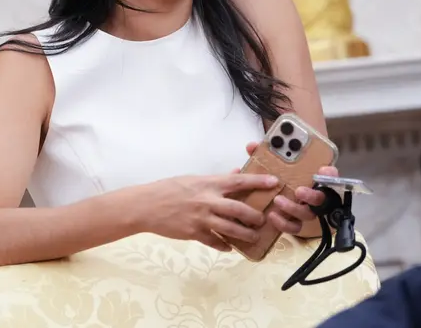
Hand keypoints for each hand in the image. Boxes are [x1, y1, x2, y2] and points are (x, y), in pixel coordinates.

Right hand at [141, 173, 280, 251]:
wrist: (146, 205)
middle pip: (239, 209)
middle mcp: (207, 200)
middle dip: (255, 216)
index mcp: (208, 184)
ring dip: (245, 234)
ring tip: (253, 237)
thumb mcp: (193, 179)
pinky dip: (224, 245)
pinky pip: (215, 241)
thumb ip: (216, 179)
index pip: (239, 181)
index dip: (258, 181)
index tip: (274, 182)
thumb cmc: (169, 189)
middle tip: (263, 219)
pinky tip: (229, 246)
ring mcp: (201, 218)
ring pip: (230, 229)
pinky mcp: (194, 233)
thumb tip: (236, 174)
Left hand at [235, 142, 339, 234]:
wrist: (271, 195)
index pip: (329, 175)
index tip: (323, 169)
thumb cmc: (278, 176)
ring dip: (293, 208)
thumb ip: (265, 154)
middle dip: (312, 195)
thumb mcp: (273, 163)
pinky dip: (284, 223)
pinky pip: (294, 227)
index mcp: (312, 178)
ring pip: (307, 214)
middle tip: (299, 191)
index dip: (330, 173)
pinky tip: (272, 216)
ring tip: (278, 200)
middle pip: (321, 198)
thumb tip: (252, 146)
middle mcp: (313, 195)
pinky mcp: (295, 223)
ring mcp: (306, 210)